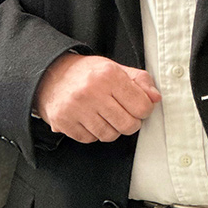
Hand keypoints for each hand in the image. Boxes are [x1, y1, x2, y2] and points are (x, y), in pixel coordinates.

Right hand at [34, 53, 161, 143]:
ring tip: (106, 115)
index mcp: (108, 75)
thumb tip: (156, 98)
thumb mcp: (115, 68)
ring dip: (112, 129)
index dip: (145, 109)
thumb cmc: (87, 72)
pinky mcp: (64, 122)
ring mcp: (76, 109)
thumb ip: (139, 81)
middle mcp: (92, 92)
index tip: (140, 107)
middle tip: (124, 113)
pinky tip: (90, 119)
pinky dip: (94, 133)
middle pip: (128, 125)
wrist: (51, 74)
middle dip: (131, 122)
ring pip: (110, 135)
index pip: (141, 106)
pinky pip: (90, 139)